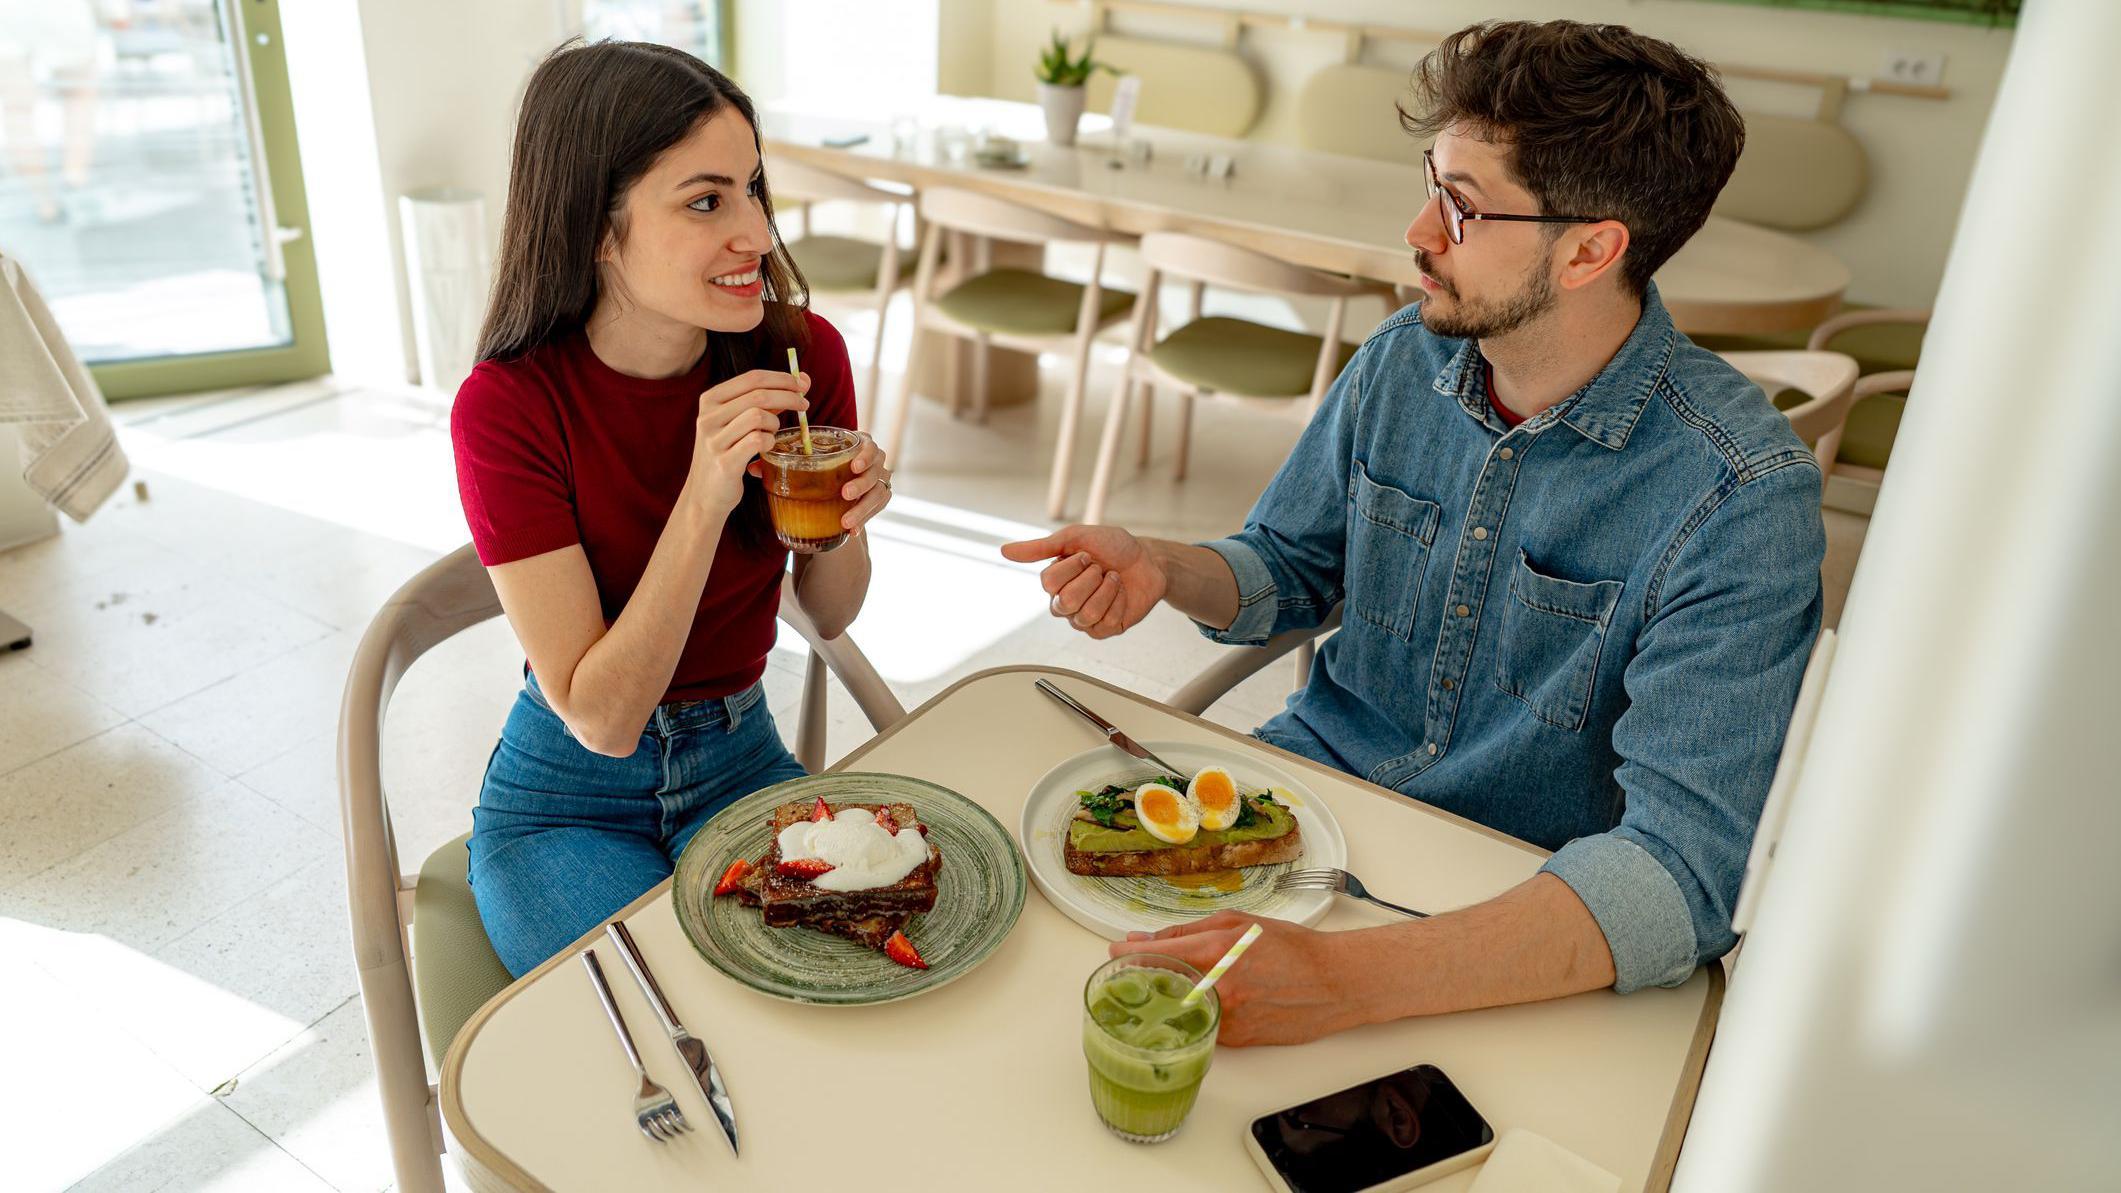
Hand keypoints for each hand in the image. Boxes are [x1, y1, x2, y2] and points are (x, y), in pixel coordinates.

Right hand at [687, 368, 809, 515]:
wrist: (705, 494)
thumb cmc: (728, 452)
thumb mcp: (738, 421)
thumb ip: (764, 402)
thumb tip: (801, 381)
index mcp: (710, 400)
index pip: (752, 378)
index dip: (782, 378)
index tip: (803, 384)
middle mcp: (708, 417)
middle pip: (759, 395)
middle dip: (789, 397)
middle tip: (804, 405)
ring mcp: (714, 440)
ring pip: (759, 416)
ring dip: (775, 424)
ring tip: (772, 434)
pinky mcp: (724, 462)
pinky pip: (758, 441)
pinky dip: (770, 442)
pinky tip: (766, 449)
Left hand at [752, 432, 892, 534]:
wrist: (832, 495)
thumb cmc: (815, 472)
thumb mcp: (802, 466)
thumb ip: (779, 465)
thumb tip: (753, 468)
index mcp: (854, 445)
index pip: (868, 444)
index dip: (865, 455)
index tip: (853, 466)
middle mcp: (872, 462)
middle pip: (876, 469)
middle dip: (862, 483)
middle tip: (845, 494)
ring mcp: (878, 481)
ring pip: (879, 493)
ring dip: (863, 508)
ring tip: (845, 521)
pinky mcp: (879, 500)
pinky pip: (877, 510)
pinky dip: (865, 521)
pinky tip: (852, 532)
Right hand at [1000, 524, 1166, 638]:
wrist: (1148, 559)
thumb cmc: (1112, 546)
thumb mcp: (1076, 538)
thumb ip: (1040, 547)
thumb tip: (1003, 551)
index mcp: (1055, 582)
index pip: (1048, 583)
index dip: (1072, 567)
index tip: (1087, 554)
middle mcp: (1065, 603)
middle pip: (1065, 602)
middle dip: (1090, 580)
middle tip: (1101, 569)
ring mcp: (1084, 619)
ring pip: (1086, 615)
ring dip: (1107, 590)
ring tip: (1114, 579)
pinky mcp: (1105, 630)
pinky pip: (1106, 623)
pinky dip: (1119, 602)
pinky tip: (1122, 593)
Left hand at [1109, 911, 1356, 1045]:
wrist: (1333, 983)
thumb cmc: (1291, 948)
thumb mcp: (1238, 924)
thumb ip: (1188, 932)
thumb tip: (1146, 938)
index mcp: (1216, 953)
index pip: (1156, 956)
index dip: (1128, 955)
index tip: (1115, 954)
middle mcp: (1217, 989)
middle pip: (1160, 987)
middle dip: (1146, 977)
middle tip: (1140, 969)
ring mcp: (1226, 1019)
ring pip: (1179, 1010)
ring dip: (1171, 997)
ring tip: (1180, 984)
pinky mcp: (1235, 1040)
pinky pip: (1203, 1025)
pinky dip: (1197, 1013)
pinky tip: (1210, 1001)